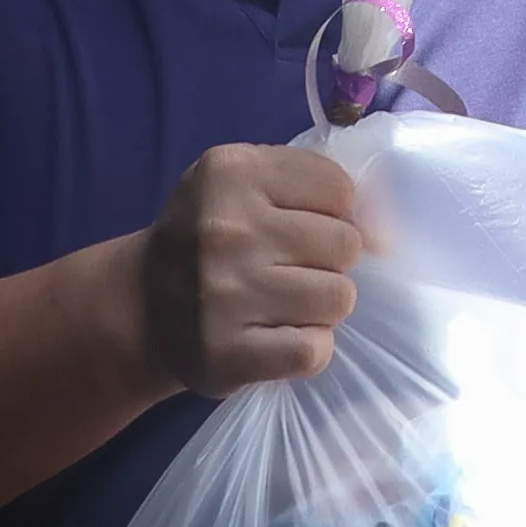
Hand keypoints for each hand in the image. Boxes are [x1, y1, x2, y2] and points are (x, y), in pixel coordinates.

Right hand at [137, 142, 366, 394]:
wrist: (140, 307)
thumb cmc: (205, 237)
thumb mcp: (237, 181)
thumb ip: (307, 184)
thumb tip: (385, 231)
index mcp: (229, 173)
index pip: (338, 188)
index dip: (331, 211)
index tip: (301, 225)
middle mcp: (224, 230)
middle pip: (345, 244)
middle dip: (328, 260)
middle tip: (290, 268)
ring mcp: (224, 295)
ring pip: (339, 298)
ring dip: (322, 305)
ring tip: (286, 302)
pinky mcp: (229, 353)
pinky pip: (315, 350)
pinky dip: (310, 348)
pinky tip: (279, 336)